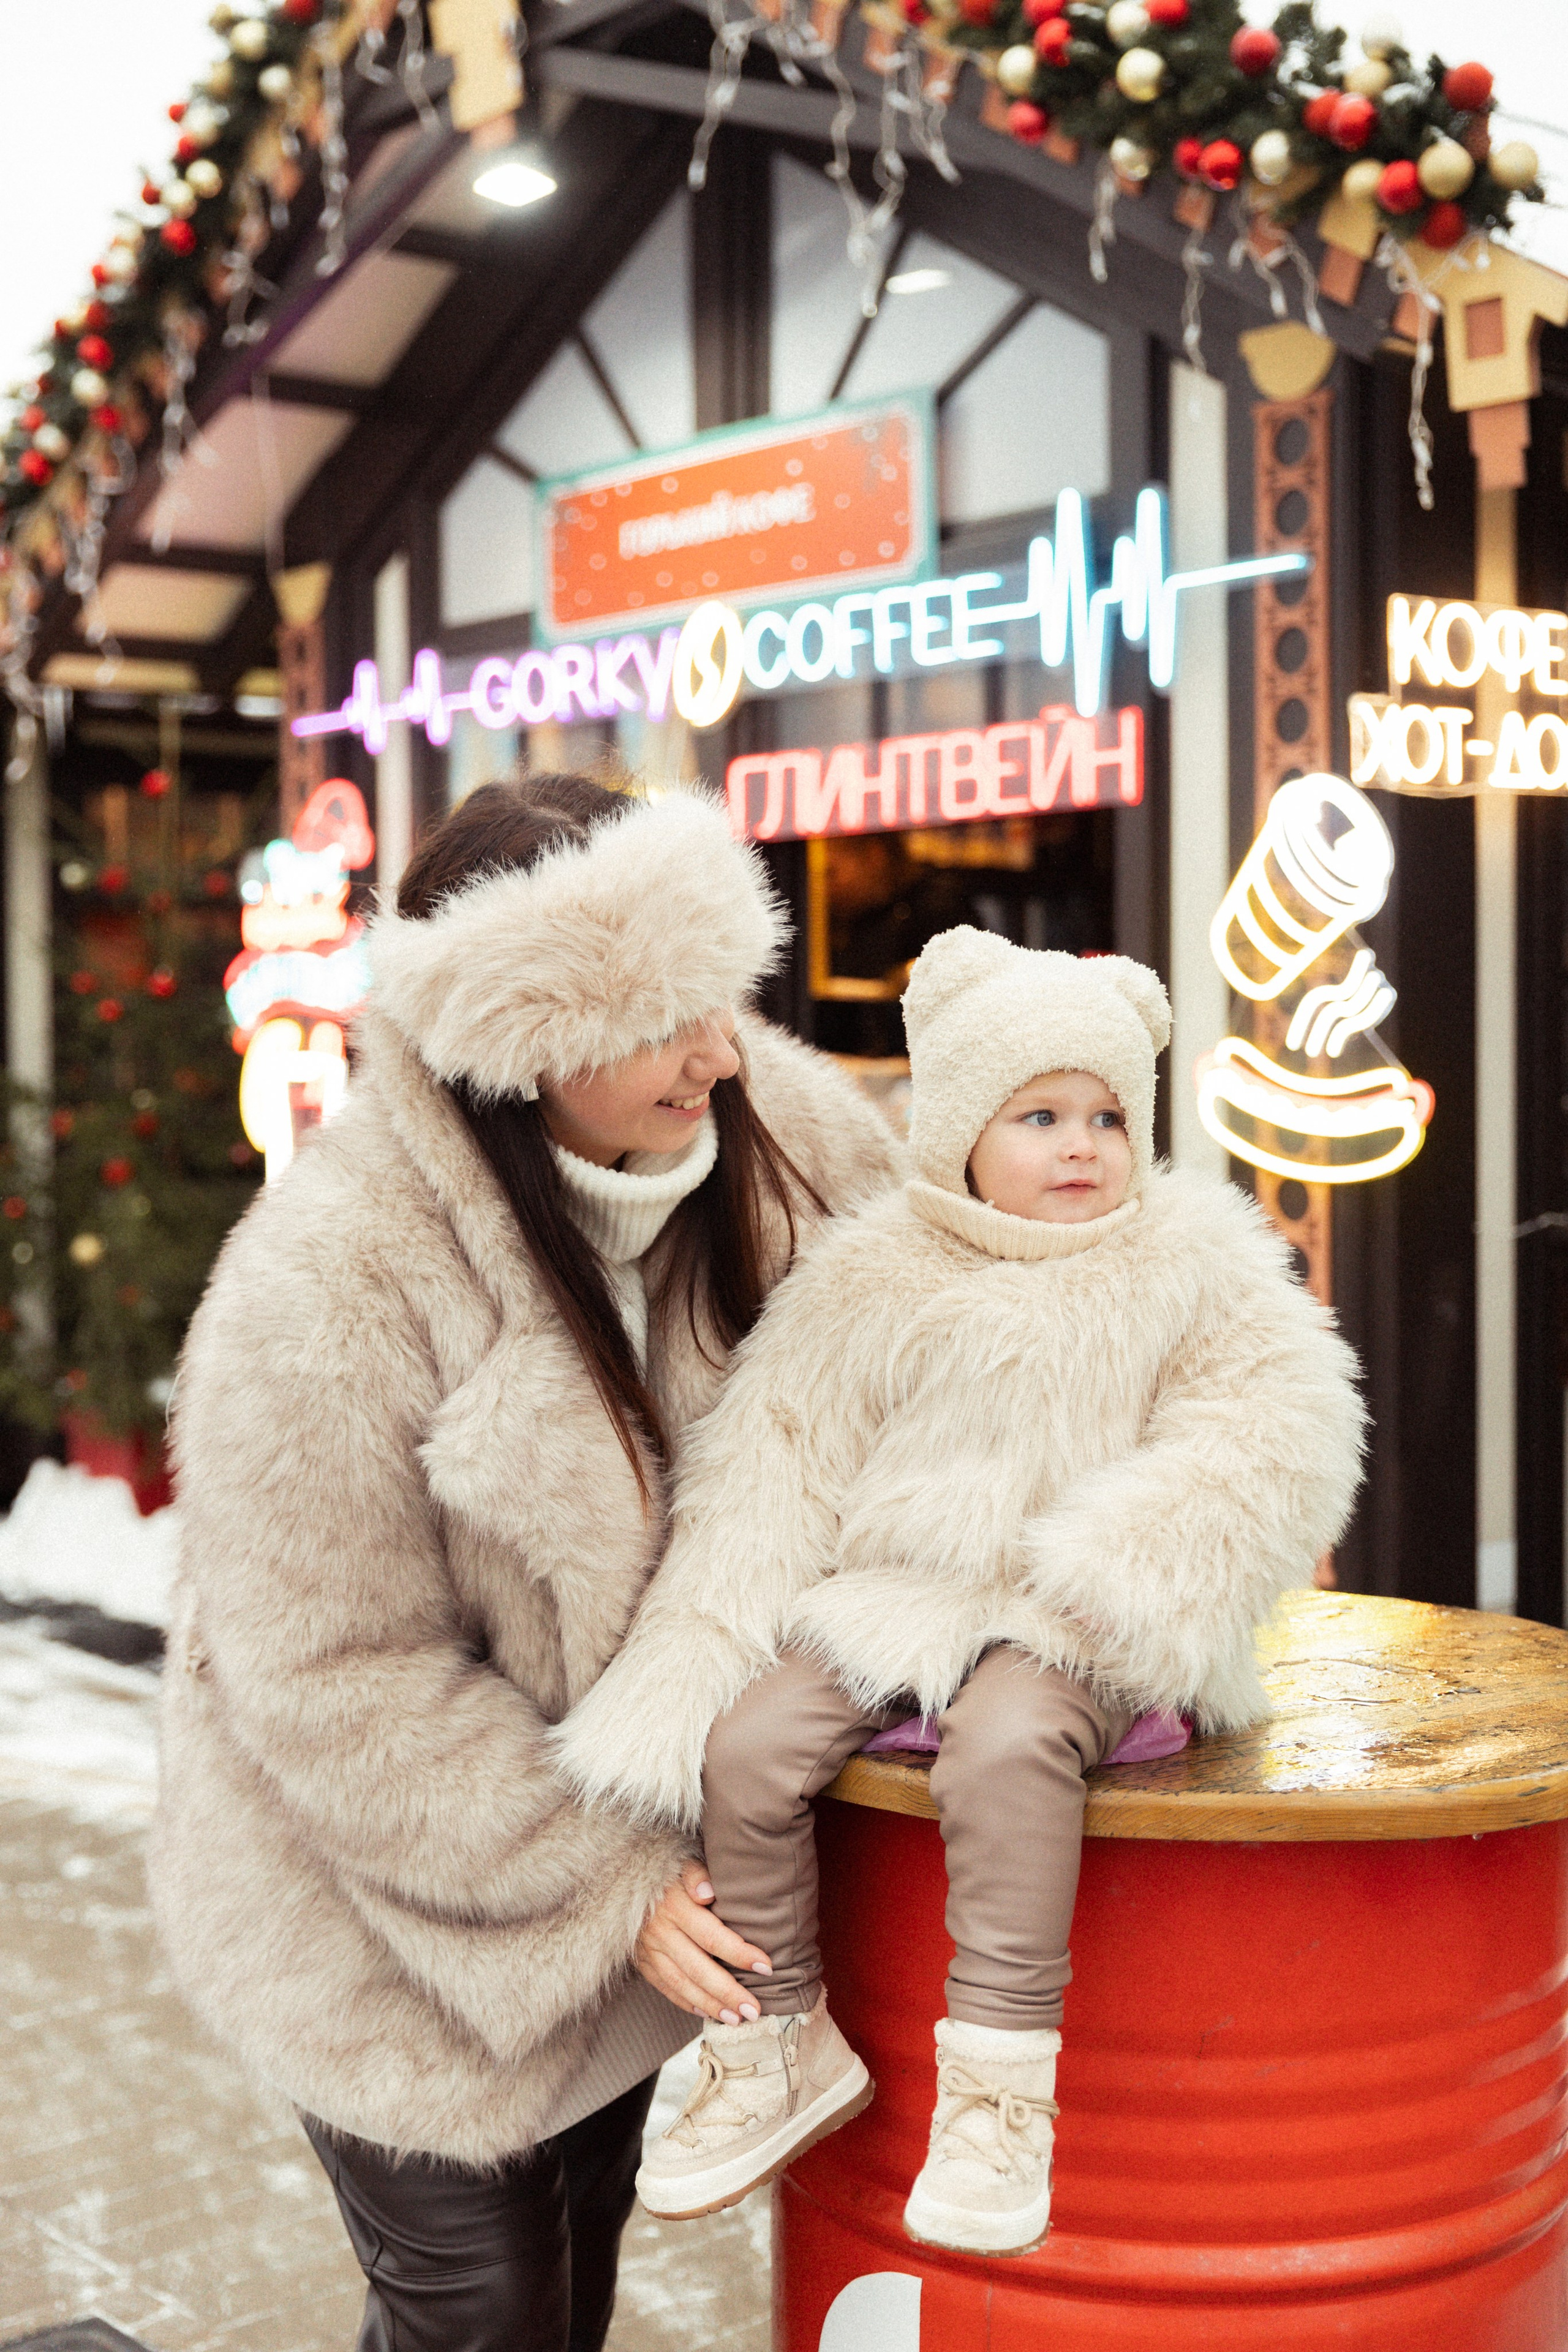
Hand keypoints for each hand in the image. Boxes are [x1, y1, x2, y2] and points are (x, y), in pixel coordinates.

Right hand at [635, 1858, 773, 2024]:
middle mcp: (659, 1931)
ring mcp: (648, 1950)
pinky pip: (665, 1987)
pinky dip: (686, 2002)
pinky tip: (707, 2012)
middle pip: (698, 1968)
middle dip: (728, 1992)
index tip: (766, 1967)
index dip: (739, 1953)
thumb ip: (696, 1874)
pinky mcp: (641, 1962)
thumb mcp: (681, 1861)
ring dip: (710, 2004)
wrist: (623, 1878)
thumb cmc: (665, 1869)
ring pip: (681, 1984)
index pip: (711, 1936)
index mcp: (673, 1905)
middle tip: (754, 2010)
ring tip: (737, 2020)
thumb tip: (709, 1892)